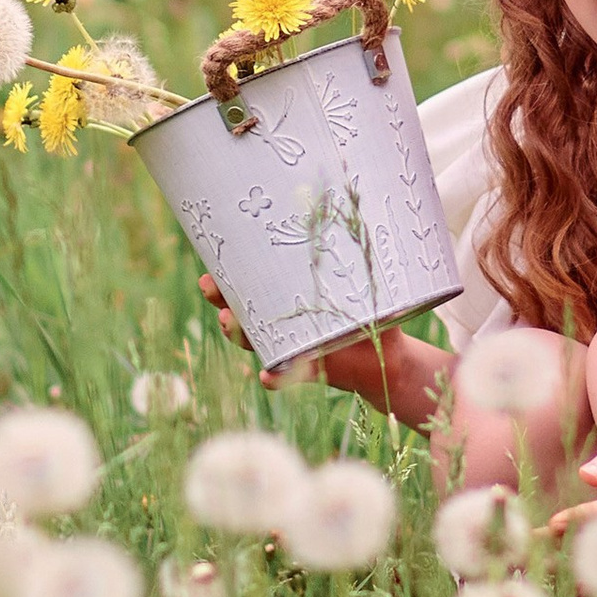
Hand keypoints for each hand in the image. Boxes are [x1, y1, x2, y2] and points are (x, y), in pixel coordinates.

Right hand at [196, 278, 442, 423]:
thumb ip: (358, 259)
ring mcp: (289, 348)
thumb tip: (360, 219)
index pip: (252, 285)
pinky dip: (274, 377)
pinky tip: (267, 374)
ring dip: (238, 333)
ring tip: (228, 321)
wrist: (386, 358)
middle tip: (210, 288)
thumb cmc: (370, 312)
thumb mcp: (364, 282)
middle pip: (241, 311)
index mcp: (288, 297)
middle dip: (221, 299)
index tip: (211, 265)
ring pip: (253, 341)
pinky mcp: (306, 371)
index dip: (228, 277)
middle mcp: (281, 323)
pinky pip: (283, 376)